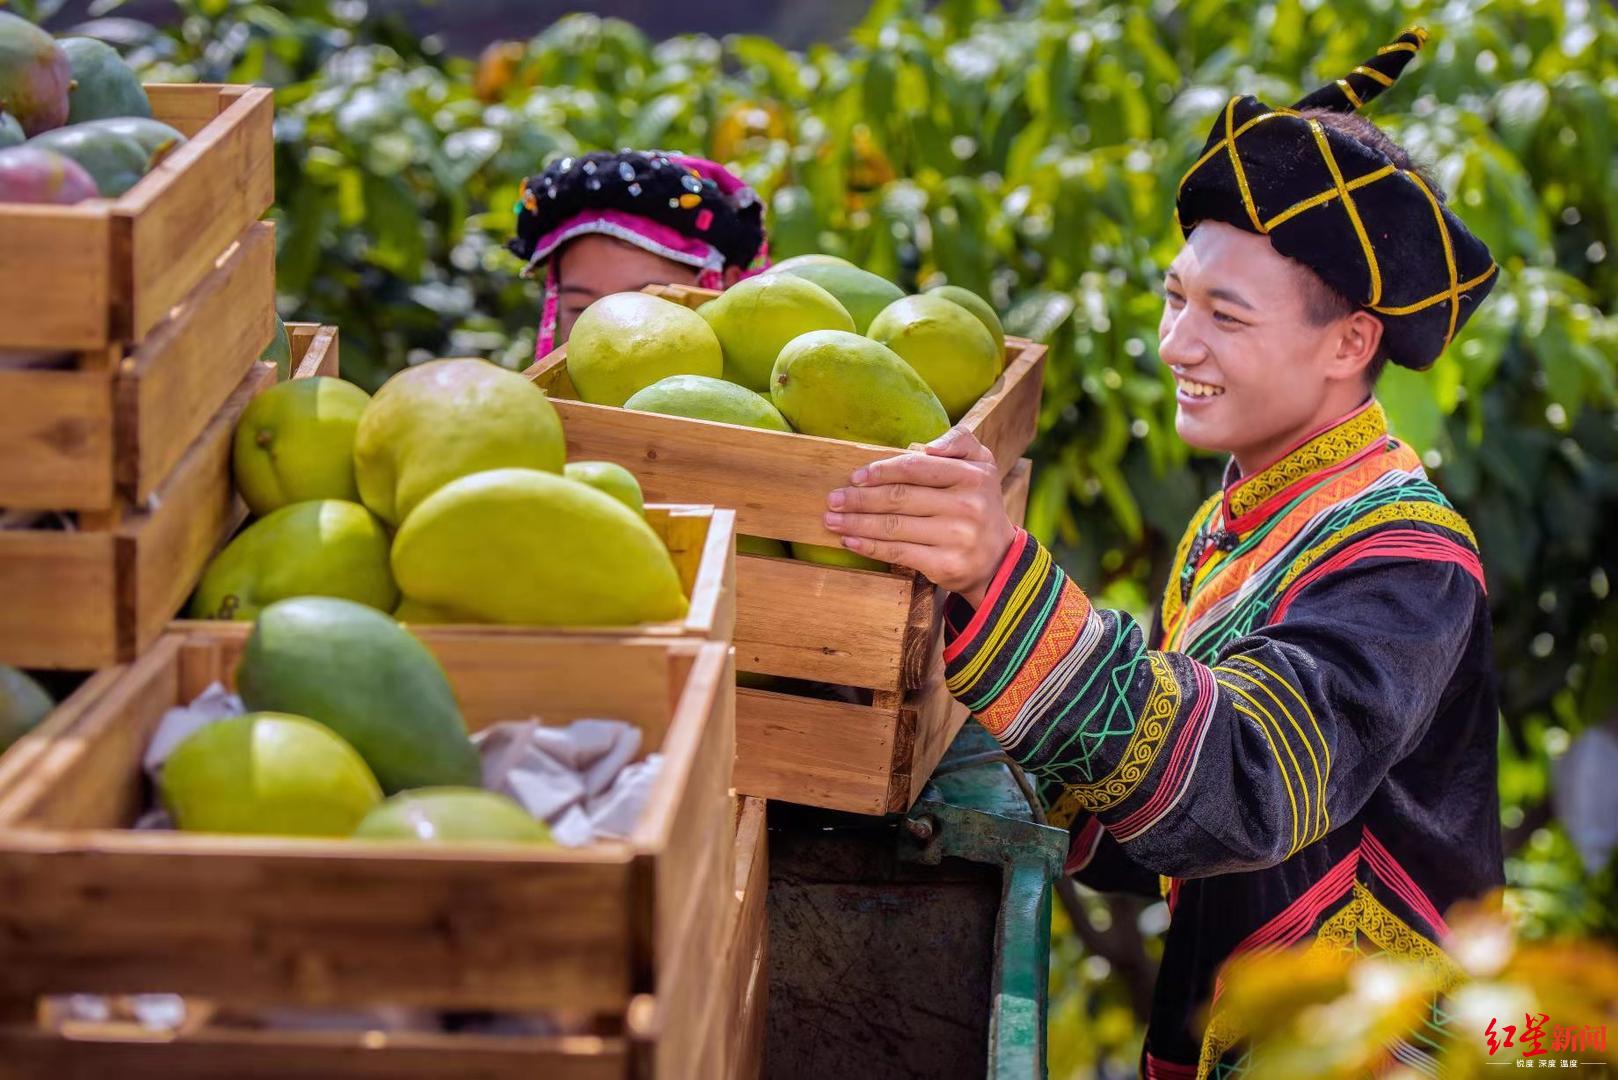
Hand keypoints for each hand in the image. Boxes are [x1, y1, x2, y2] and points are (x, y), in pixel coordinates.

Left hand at [823, 427, 1016, 607]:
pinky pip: (898, 553)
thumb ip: (959, 442)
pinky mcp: (946, 565)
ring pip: (894, 527)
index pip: (915, 468)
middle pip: (900, 498)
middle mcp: (967, 506)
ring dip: (856, 523)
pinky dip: (869, 547)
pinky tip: (850, 541)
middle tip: (833, 500)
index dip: (881, 471)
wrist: (999, 559)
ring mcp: (957, 537)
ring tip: (832, 520)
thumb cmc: (979, 503)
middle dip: (860, 499)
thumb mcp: (982, 464)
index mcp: (972, 475)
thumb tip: (925, 446)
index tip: (856, 476)